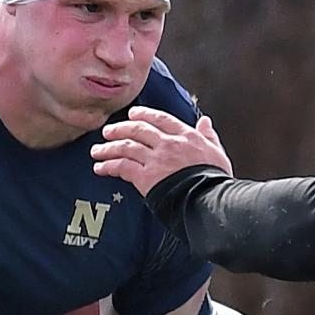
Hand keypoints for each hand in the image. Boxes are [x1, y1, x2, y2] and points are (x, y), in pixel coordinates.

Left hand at [90, 106, 232, 195]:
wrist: (210, 200)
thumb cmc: (216, 180)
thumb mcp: (217, 153)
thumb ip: (209, 136)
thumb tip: (205, 121)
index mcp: (186, 136)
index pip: (161, 119)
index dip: (144, 115)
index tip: (132, 114)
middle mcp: (168, 144)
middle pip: (138, 130)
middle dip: (120, 129)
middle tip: (108, 131)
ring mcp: (156, 159)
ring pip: (126, 146)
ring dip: (108, 147)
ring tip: (96, 150)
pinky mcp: (146, 177)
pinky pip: (122, 167)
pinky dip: (108, 166)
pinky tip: (100, 168)